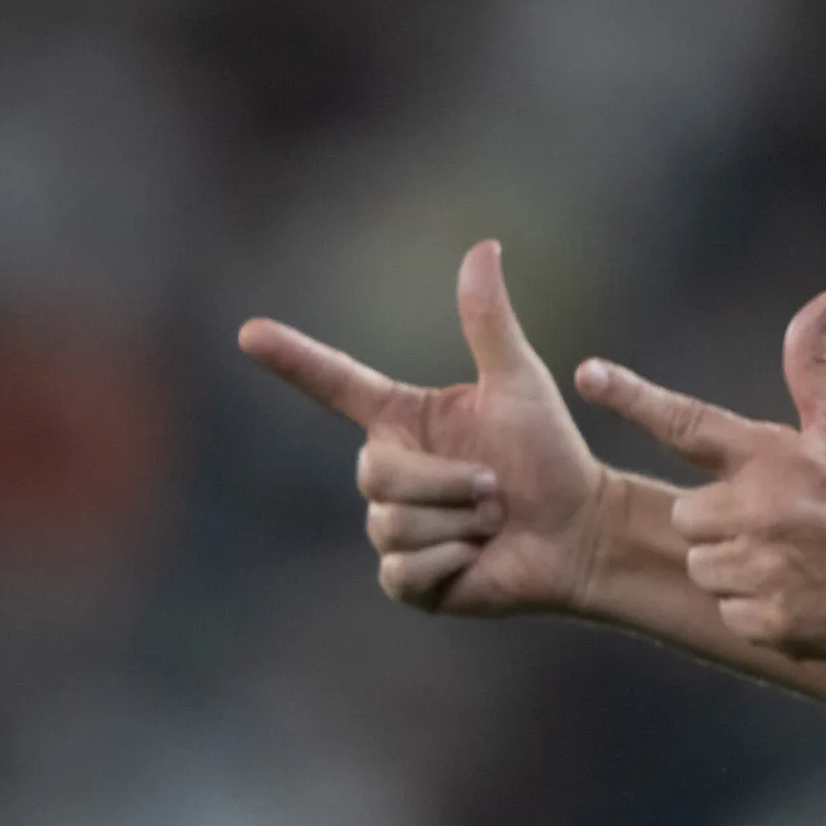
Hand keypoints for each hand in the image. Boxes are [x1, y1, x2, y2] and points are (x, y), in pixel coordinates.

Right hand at [238, 241, 607, 616]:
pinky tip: (477, 558)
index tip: (248, 331)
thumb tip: (484, 245)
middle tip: (494, 486)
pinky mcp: (406, 580)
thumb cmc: (552, 454)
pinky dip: (451, 561)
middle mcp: (389, 471)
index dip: (294, 358)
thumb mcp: (519, 382)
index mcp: (404, 419)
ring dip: (457, 522)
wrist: (577, 531)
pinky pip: (401, 570)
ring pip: (391, 523)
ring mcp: (392, 528)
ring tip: (493, 520)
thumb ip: (488, 320)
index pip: (335, 384)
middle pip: (374, 473)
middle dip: (444, 480)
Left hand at [576, 291, 825, 662]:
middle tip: (774, 521)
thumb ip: (813, 368)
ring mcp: (762, 571)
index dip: (632, 397)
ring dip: (733, 566)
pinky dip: (756, 609)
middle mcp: (758, 511)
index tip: (587, 374)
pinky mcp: (770, 623)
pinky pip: (730, 613)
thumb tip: (821, 298)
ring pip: (703, 567)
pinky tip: (800, 594)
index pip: (687, 421)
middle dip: (716, 519)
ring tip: (790, 559)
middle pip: (687, 516)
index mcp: (771, 456)